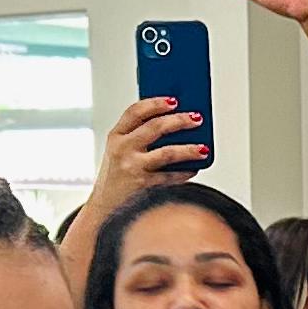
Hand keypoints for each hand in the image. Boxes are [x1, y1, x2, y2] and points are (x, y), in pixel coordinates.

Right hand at [88, 96, 207, 213]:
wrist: (103, 207)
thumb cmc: (117, 177)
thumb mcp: (118, 151)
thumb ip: (137, 136)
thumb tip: (175, 124)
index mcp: (115, 136)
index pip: (135, 111)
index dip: (156, 103)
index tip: (174, 100)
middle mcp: (122, 149)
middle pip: (155, 127)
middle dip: (180, 120)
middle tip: (196, 119)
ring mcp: (132, 167)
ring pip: (168, 153)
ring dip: (189, 149)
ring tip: (203, 148)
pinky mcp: (143, 185)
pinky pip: (171, 177)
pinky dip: (185, 173)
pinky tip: (194, 168)